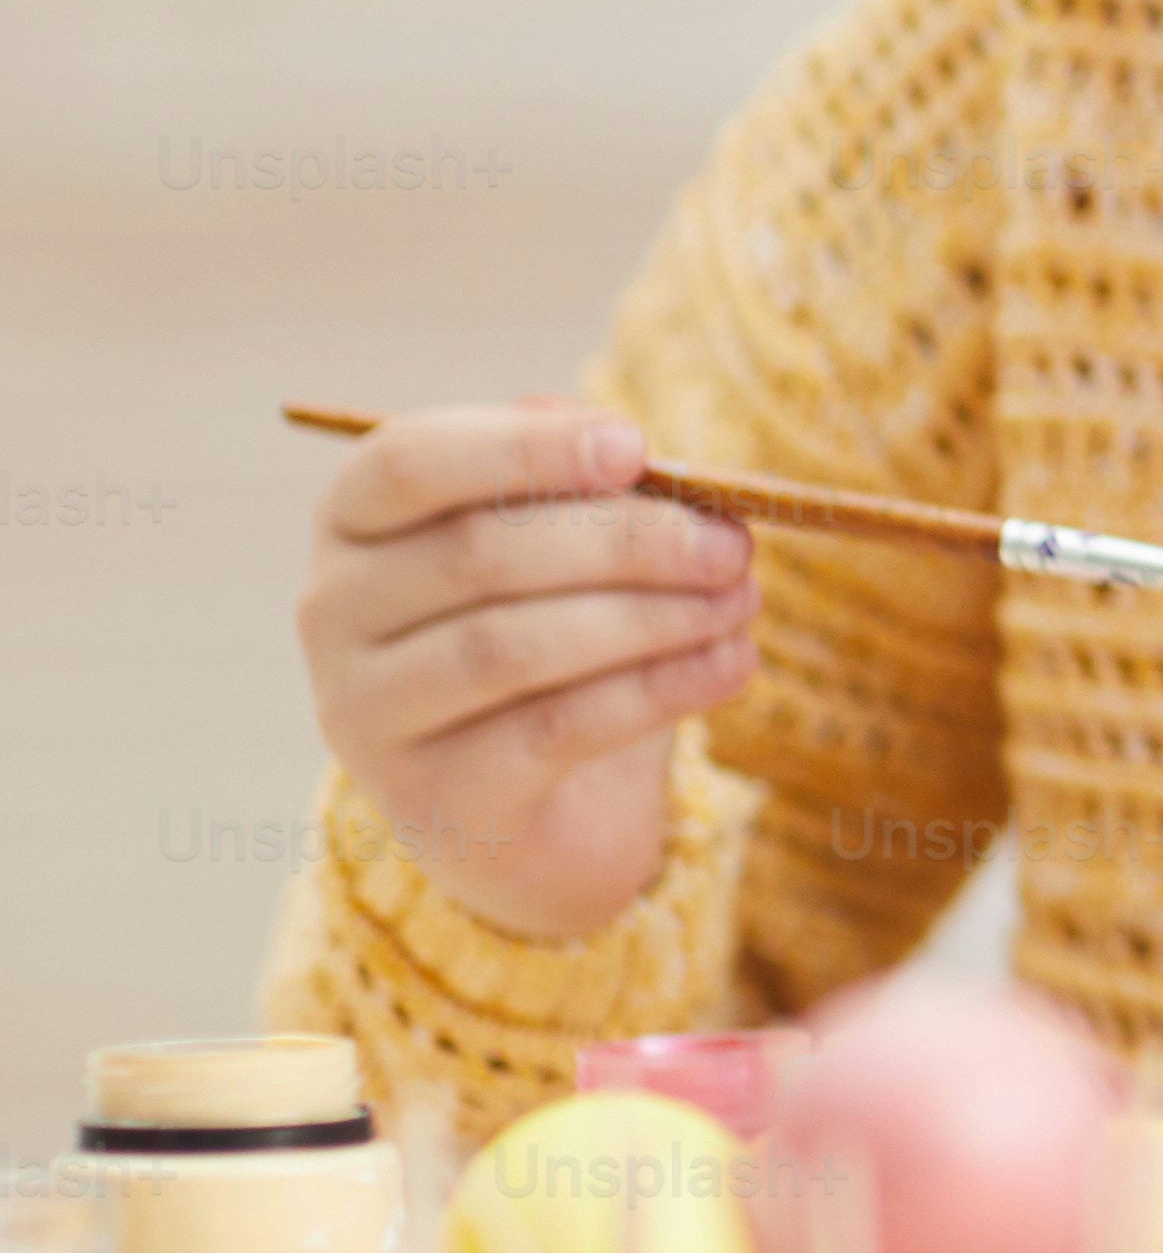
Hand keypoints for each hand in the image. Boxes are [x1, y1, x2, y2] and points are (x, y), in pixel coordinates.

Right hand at [290, 401, 762, 947]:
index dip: (525, 448)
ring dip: (652, 616)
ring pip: (514, 645)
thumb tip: (630, 449)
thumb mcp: (564, 546)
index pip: (407, 462)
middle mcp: (331, 613)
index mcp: (353, 522)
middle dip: (629, 541)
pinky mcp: (431, 797)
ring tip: (741, 602)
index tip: (636, 448)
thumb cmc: (551, 635)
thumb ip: (583, 485)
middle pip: (480, 553)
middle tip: (731, 546)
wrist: (539, 804)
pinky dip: (658, 688)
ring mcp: (364, 713)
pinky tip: (730, 664)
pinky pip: (554, 728)